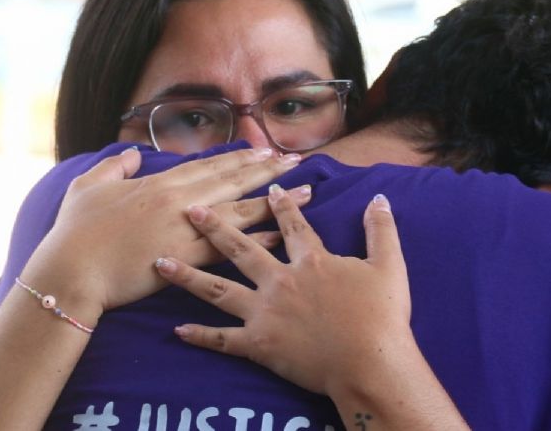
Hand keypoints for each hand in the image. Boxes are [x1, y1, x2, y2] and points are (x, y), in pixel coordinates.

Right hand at [20, 148, 309, 322]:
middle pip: (233, 181)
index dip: (241, 157)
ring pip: (240, 210)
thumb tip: (131, 154)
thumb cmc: (74, 231)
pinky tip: (281, 234)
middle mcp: (178, 201)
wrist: (70, 271)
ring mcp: (184, 229)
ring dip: (276, 200)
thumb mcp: (87, 186)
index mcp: (159, 182)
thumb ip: (114, 166)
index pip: (210, 166)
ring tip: (307, 191)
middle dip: (269, 170)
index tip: (265, 149)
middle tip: (298, 160)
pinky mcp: (185, 258)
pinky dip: (257, 239)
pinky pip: (230, 247)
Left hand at [154, 184, 413, 395]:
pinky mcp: (258, 345)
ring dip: (188, 275)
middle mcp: (280, 281)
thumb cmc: (382, 316)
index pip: (291, 225)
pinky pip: (223, 340)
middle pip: (240, 249)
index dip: (280, 204)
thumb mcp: (389, 266)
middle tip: (190, 210)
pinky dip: (200, 336)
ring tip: (161, 262)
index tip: (266, 186)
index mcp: (310, 261)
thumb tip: (380, 198)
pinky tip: (177, 330)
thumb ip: (381, 230)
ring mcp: (265, 313)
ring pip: (218, 290)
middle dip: (214, 226)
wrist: (369, 364)